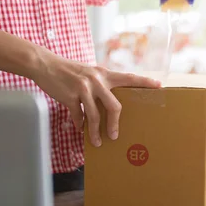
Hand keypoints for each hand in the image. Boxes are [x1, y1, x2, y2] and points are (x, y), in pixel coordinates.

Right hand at [31, 52, 160, 146]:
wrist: (45, 64)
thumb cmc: (70, 71)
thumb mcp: (89, 73)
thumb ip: (101, 85)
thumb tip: (108, 107)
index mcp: (105, 74)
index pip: (129, 78)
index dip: (145, 82)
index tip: (160, 86)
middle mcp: (96, 80)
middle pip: (114, 105)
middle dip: (115, 123)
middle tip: (115, 135)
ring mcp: (83, 88)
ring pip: (94, 115)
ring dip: (95, 131)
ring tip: (97, 141)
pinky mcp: (69, 96)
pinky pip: (78, 116)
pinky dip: (79, 125)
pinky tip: (79, 129)